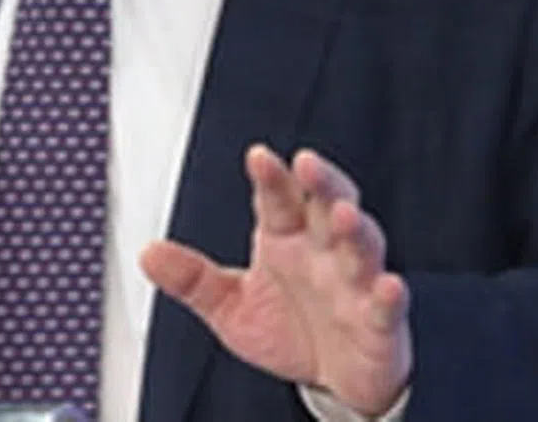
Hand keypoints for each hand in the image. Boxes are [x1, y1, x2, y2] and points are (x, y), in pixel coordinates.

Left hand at [140, 144, 411, 416]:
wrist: (332, 380)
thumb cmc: (289, 328)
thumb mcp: (232, 306)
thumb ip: (193, 279)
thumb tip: (147, 253)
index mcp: (287, 236)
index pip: (278, 198)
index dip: (271, 177)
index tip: (258, 158)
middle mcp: (323, 249)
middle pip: (327, 204)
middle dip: (321, 183)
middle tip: (307, 164)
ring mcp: (355, 281)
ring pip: (362, 245)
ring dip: (356, 229)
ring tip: (344, 216)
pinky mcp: (379, 321)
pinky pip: (387, 304)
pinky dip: (389, 295)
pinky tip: (388, 286)